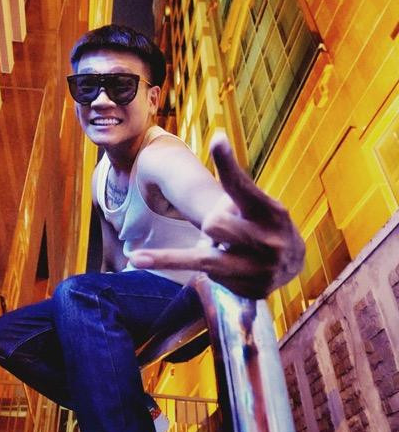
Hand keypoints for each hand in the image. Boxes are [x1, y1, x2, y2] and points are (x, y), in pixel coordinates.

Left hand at [129, 133, 304, 298]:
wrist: (294, 259)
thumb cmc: (265, 221)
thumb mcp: (257, 201)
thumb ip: (234, 183)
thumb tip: (217, 140)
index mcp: (271, 210)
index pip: (242, 186)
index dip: (227, 164)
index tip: (217, 140)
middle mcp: (270, 240)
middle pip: (212, 224)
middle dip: (210, 224)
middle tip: (221, 229)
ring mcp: (264, 269)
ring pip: (203, 259)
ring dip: (175, 256)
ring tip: (137, 258)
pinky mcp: (255, 291)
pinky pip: (212, 277)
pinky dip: (213, 269)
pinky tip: (226, 268)